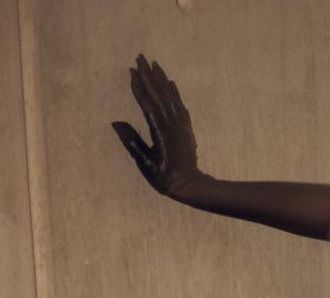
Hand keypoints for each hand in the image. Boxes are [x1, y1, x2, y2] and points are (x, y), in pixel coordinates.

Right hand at [112, 54, 201, 197]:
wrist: (191, 186)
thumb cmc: (165, 177)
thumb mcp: (145, 163)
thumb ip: (132, 142)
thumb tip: (116, 122)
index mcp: (160, 132)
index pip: (147, 104)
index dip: (139, 87)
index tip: (132, 71)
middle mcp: (172, 124)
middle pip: (159, 95)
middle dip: (149, 75)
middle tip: (140, 57)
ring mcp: (181, 126)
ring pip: (171, 97)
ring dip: (162, 79)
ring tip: (155, 64)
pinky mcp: (187, 129)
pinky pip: (180, 105)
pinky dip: (175, 93)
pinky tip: (171, 83)